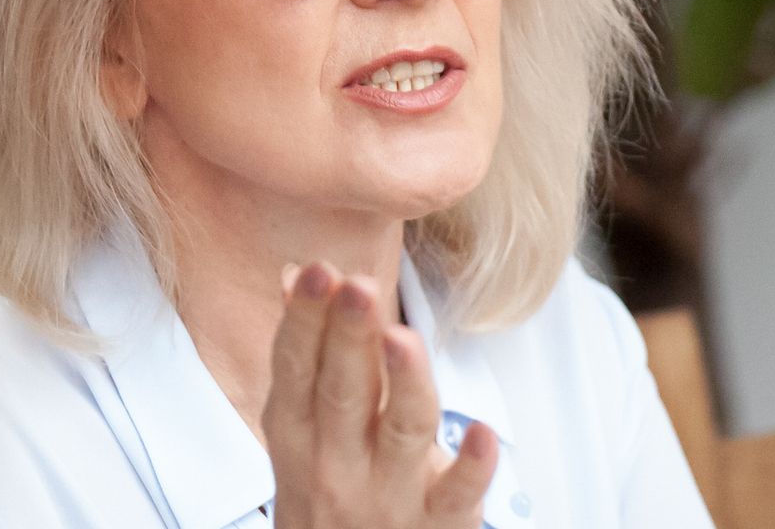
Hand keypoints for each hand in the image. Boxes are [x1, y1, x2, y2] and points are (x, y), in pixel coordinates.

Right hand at [262, 262, 497, 528]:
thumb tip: (293, 276)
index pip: (297, 369)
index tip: (316, 271)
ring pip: (402, 432)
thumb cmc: (329, 495)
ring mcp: (390, 495)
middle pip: (343, 393)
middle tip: (357, 286)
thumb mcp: (302, 435)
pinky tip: (482, 432)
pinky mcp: (439, 523)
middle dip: (349, 338)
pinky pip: (458, 494)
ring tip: (403, 338)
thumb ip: (305, 358)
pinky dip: (471, 465)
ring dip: (404, 384)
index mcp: (300, 435)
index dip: (304, 320)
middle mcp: (338, 464)